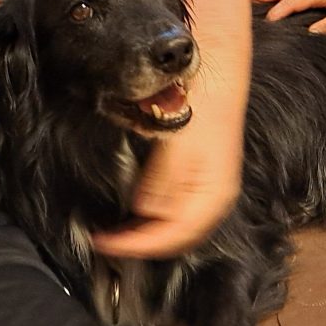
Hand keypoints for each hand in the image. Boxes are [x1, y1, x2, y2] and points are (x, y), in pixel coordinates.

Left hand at [89, 114, 241, 259]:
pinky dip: (154, 218)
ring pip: (175, 229)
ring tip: (117, 232)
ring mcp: (208, 192)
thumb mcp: (176, 145)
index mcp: (213, 197)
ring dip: (146, 233)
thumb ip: (160, 181)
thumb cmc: (203, 107)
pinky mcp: (200, 182)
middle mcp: (214, 201)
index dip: (137, 245)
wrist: (218, 81)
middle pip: (175, 239)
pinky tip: (137, 212)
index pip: (172, 237)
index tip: (107, 243)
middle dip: (141, 243)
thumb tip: (143, 211)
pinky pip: (176, 213)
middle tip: (108, 240)